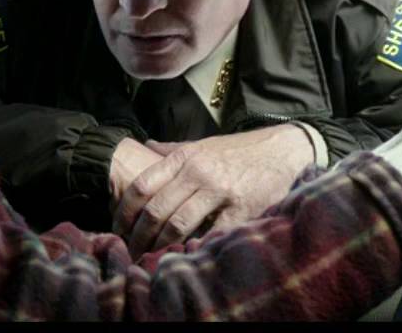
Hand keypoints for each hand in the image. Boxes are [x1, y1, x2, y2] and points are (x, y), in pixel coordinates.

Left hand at [113, 124, 314, 257]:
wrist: (283, 149)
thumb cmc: (238, 150)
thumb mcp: (202, 144)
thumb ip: (172, 149)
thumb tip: (143, 146)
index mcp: (183, 158)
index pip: (142, 185)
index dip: (125, 210)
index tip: (118, 227)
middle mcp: (197, 173)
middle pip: (156, 209)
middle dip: (139, 234)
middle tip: (130, 250)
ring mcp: (219, 191)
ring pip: (179, 223)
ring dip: (161, 245)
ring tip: (150, 257)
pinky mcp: (241, 208)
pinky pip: (211, 232)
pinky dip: (195, 246)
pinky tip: (184, 256)